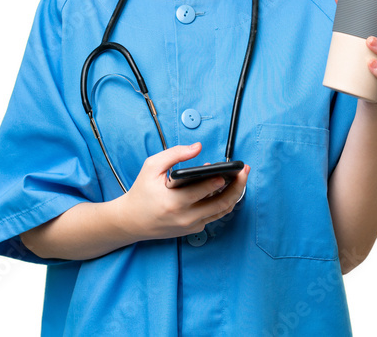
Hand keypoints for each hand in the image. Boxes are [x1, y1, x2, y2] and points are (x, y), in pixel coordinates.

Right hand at [117, 141, 250, 241]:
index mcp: (173, 202)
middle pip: (220, 204)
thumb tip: (198, 147)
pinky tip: (227, 188)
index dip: (218, 180)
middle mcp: (185, 217)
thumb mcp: (152, 167)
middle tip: (245, 171)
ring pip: (221, 211)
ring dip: (234, 194)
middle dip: (237, 187)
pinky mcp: (194, 229)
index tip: (231, 170)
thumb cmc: (142, 192)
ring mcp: (191, 226)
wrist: (131, 221)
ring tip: (242, 178)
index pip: (202, 191)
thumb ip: (175, 154)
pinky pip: (214, 215)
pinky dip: (223, 202)